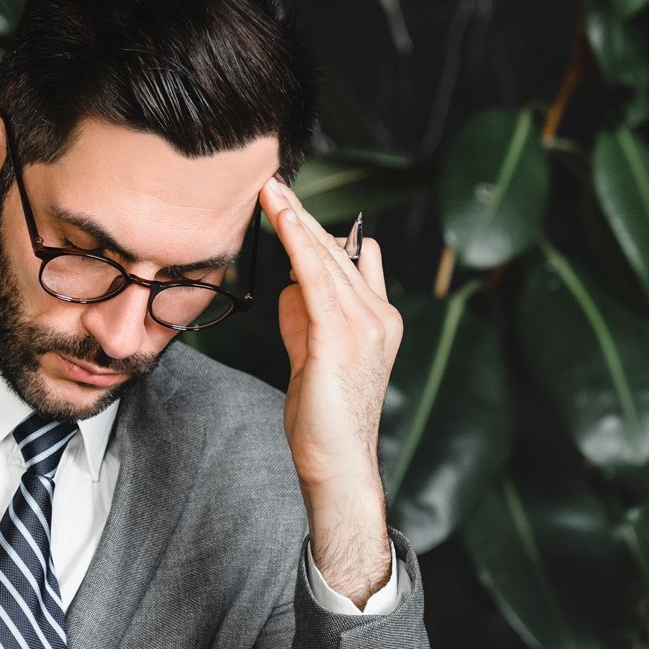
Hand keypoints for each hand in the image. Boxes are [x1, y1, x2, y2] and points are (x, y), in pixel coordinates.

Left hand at [259, 177, 400, 602]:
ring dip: (295, 222)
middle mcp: (379, 316)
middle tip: (272, 185)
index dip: (321, 233)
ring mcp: (365, 325)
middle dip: (302, 219)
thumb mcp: (312, 357)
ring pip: (326, 258)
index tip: (291, 206)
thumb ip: (304, 319)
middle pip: (338, 252)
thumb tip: (288, 287)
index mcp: (380, 320)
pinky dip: (297, 243)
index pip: (352, 261)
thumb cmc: (323, 419)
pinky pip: (315, 276)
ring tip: (268, 191)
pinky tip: (280, 219)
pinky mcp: (340, 336)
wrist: (338, 463)